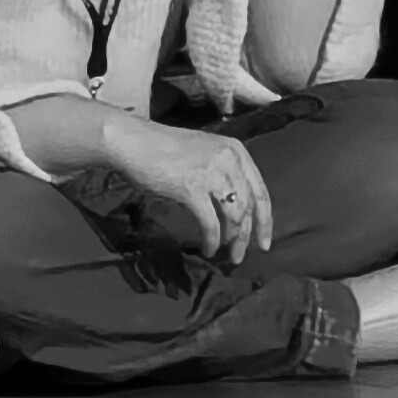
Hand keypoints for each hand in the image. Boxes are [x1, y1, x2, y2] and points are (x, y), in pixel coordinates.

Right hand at [93, 112, 273, 265]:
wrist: (133, 141)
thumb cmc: (163, 149)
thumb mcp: (204, 153)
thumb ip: (223, 174)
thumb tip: (234, 211)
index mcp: (236, 151)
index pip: (260, 191)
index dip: (265, 220)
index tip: (263, 243)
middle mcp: (229, 159)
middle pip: (249, 207)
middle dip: (248, 236)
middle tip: (241, 255)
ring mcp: (211, 173)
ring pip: (234, 216)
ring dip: (233, 241)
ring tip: (227, 255)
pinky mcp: (192, 187)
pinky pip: (210, 222)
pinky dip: (212, 239)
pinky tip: (208, 248)